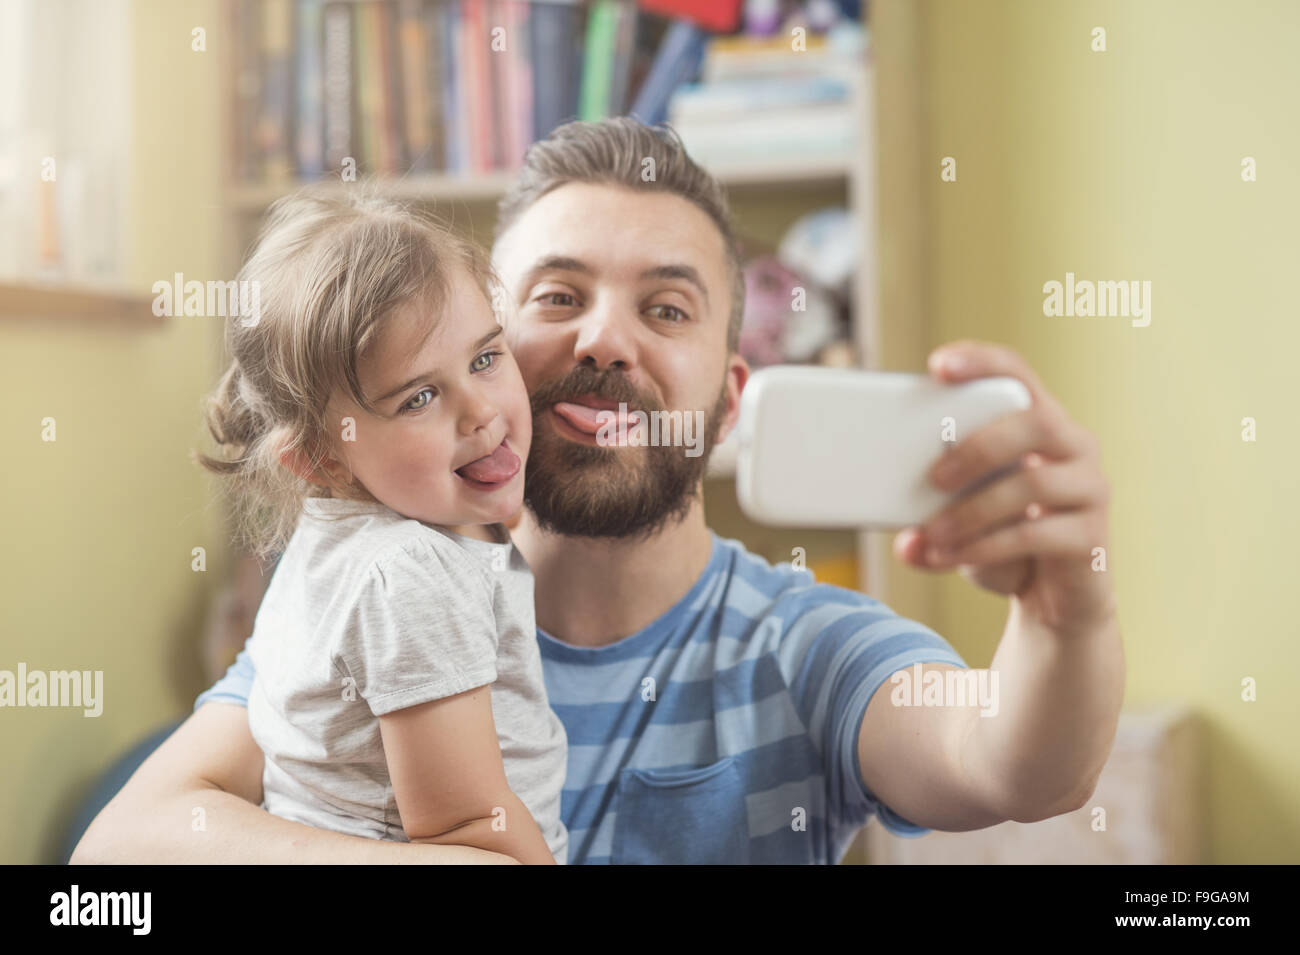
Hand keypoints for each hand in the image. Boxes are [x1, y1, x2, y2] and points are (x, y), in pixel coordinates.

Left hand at [893, 340, 1116, 635]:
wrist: (1052, 599)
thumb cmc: (1004, 542)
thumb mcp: (961, 522)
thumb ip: (930, 520)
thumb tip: (905, 543)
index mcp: (1040, 423)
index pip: (1018, 374)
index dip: (982, 362)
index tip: (938, 365)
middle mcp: (1074, 446)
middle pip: (1035, 421)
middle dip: (977, 447)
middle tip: (934, 478)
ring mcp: (1090, 489)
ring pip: (1034, 481)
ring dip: (973, 509)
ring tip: (933, 534)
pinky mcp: (1092, 537)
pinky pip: (1036, 534)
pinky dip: (985, 546)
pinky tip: (951, 557)